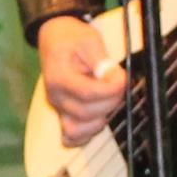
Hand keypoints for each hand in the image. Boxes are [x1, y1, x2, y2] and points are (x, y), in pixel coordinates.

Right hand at [34, 14, 130, 148]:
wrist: (55, 38)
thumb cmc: (71, 39)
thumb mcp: (89, 40)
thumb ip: (101, 61)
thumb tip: (112, 77)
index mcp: (58, 77)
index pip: (87, 93)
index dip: (111, 89)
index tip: (122, 77)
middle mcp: (55, 97)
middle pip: (86, 113)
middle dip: (110, 100)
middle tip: (118, 84)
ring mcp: (58, 108)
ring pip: (78, 130)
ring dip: (100, 119)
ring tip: (108, 99)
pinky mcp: (64, 115)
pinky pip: (71, 138)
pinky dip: (86, 135)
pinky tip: (98, 118)